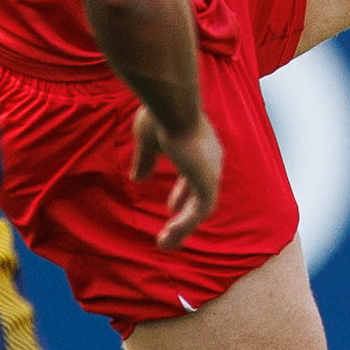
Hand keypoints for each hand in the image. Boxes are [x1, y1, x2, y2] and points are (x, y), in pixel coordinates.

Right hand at [131, 106, 221, 248]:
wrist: (171, 106)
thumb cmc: (159, 115)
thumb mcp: (147, 141)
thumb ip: (145, 160)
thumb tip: (138, 179)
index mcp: (199, 146)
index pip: (195, 175)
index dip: (183, 192)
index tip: (171, 206)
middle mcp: (210, 159)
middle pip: (201, 193)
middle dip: (185, 212)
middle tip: (172, 230)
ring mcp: (210, 171)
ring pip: (200, 208)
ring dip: (183, 227)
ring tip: (165, 243)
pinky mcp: (208, 183)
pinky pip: (199, 212)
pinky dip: (185, 226)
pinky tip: (169, 236)